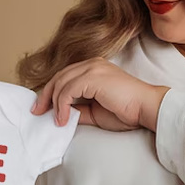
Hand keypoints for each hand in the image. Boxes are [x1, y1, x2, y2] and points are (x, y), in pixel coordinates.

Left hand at [30, 57, 169, 131]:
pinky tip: (64, 119)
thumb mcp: (96, 112)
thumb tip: (63, 115)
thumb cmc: (127, 111)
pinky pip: (68, 90)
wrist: (146, 109)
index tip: (42, 108)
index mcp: (94, 68)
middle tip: (38, 112)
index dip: (50, 92)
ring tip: (56, 120)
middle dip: (45, 95)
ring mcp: (93, 68)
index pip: (65, 76)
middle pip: (59, 77)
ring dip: (54, 103)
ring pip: (61, 83)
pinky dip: (63, 106)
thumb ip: (79, 110)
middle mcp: (92, 64)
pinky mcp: (93, 77)